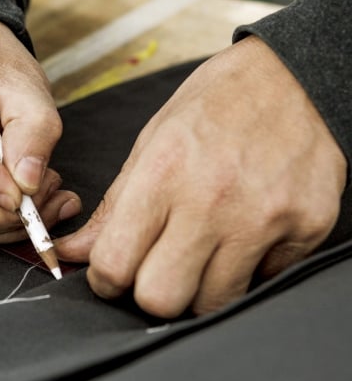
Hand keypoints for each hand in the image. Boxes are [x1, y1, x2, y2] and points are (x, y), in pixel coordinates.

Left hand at [56, 36, 346, 317]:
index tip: (113, 276)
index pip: (114, 263)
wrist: (293, 77)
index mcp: (162, 174)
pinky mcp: (306, 228)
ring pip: (212, 303)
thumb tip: (74, 252)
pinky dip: (248, 271)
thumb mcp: (150, 143)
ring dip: (199, 289)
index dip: (105, 281)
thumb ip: (113, 207)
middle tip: (157, 271)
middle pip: (161, 299)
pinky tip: (246, 236)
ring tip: (203, 254)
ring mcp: (262, 218)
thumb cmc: (214, 107)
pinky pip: (263, 282)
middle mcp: (210, 201)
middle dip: (150, 295)